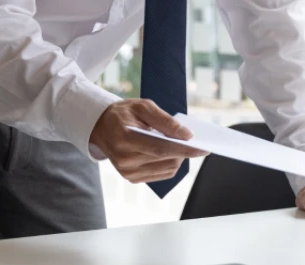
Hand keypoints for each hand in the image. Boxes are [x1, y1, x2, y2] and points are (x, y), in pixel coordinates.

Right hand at [90, 99, 208, 183]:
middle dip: (183, 150)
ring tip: (175, 143)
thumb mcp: (143, 107)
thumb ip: (165, 121)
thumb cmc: (124, 114)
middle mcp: (125, 160)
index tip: (203, 148)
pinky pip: (162, 174)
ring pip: (167, 169)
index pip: (160, 148)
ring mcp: (128, 172)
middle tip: (190, 138)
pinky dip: (171, 163)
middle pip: (166, 159)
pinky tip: (168, 152)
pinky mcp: (132, 178)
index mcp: (125, 139)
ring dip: (178, 157)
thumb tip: (187, 135)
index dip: (184, 149)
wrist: (101, 127)